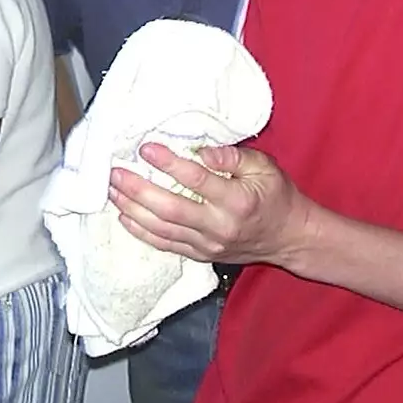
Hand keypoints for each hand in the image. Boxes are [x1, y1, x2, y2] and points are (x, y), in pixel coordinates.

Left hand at [108, 142, 317, 267]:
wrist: (290, 238)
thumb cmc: (276, 196)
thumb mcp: (265, 167)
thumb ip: (234, 156)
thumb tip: (202, 151)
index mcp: (237, 201)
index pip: (196, 180)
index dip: (169, 163)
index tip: (146, 148)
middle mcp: (219, 226)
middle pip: (170, 209)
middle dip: (138, 190)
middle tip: (116, 172)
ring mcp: (208, 244)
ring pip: (162, 229)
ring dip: (133, 209)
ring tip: (112, 190)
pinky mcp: (201, 255)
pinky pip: (165, 245)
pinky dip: (141, 232)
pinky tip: (124, 216)